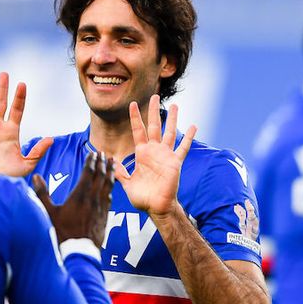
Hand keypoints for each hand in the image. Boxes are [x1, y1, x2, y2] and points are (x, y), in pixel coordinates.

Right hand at [0, 72, 52, 176]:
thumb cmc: (8, 176)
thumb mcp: (26, 165)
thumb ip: (37, 151)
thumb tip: (51, 139)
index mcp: (12, 132)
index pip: (17, 110)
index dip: (19, 97)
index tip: (22, 84)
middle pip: (1, 103)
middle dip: (3, 89)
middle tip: (4, 74)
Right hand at [32, 152, 113, 246]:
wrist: (79, 252)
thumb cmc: (62, 232)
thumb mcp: (48, 212)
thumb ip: (42, 193)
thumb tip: (35, 177)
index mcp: (80, 195)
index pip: (88, 173)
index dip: (91, 161)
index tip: (93, 153)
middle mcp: (92, 199)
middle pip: (100, 176)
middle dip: (102, 163)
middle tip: (104, 153)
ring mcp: (100, 208)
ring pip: (108, 186)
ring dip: (110, 173)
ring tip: (112, 163)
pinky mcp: (105, 216)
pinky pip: (109, 197)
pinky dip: (111, 188)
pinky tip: (111, 186)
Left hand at [116, 95, 196, 217]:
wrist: (157, 207)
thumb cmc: (142, 197)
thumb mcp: (127, 183)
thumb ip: (119, 172)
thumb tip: (109, 162)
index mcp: (142, 153)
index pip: (138, 130)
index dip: (135, 117)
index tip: (132, 104)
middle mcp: (154, 151)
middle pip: (154, 126)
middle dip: (153, 111)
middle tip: (154, 95)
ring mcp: (166, 155)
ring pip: (169, 132)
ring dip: (173, 119)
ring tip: (175, 105)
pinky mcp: (175, 163)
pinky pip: (183, 148)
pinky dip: (188, 137)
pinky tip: (193, 126)